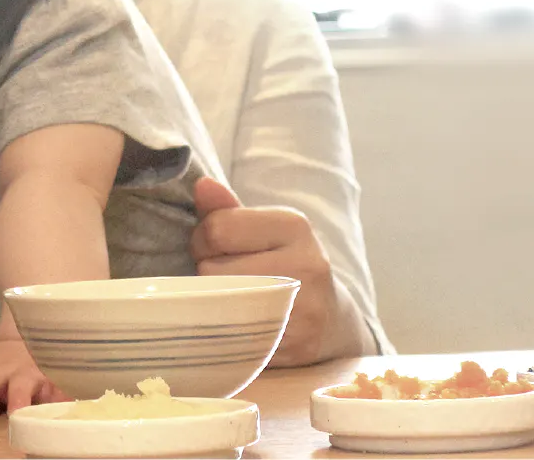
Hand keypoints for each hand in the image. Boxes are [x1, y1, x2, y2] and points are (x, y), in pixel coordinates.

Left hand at [190, 177, 338, 366]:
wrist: (332, 320)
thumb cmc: (285, 264)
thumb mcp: (264, 229)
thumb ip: (228, 210)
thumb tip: (201, 185)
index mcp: (294, 227)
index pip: (217, 229)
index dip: (203, 239)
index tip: (213, 249)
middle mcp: (305, 266)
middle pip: (213, 269)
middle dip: (206, 272)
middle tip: (222, 277)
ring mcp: (302, 311)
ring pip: (219, 304)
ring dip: (213, 302)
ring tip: (230, 299)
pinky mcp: (293, 348)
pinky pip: (232, 338)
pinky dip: (224, 332)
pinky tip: (238, 325)